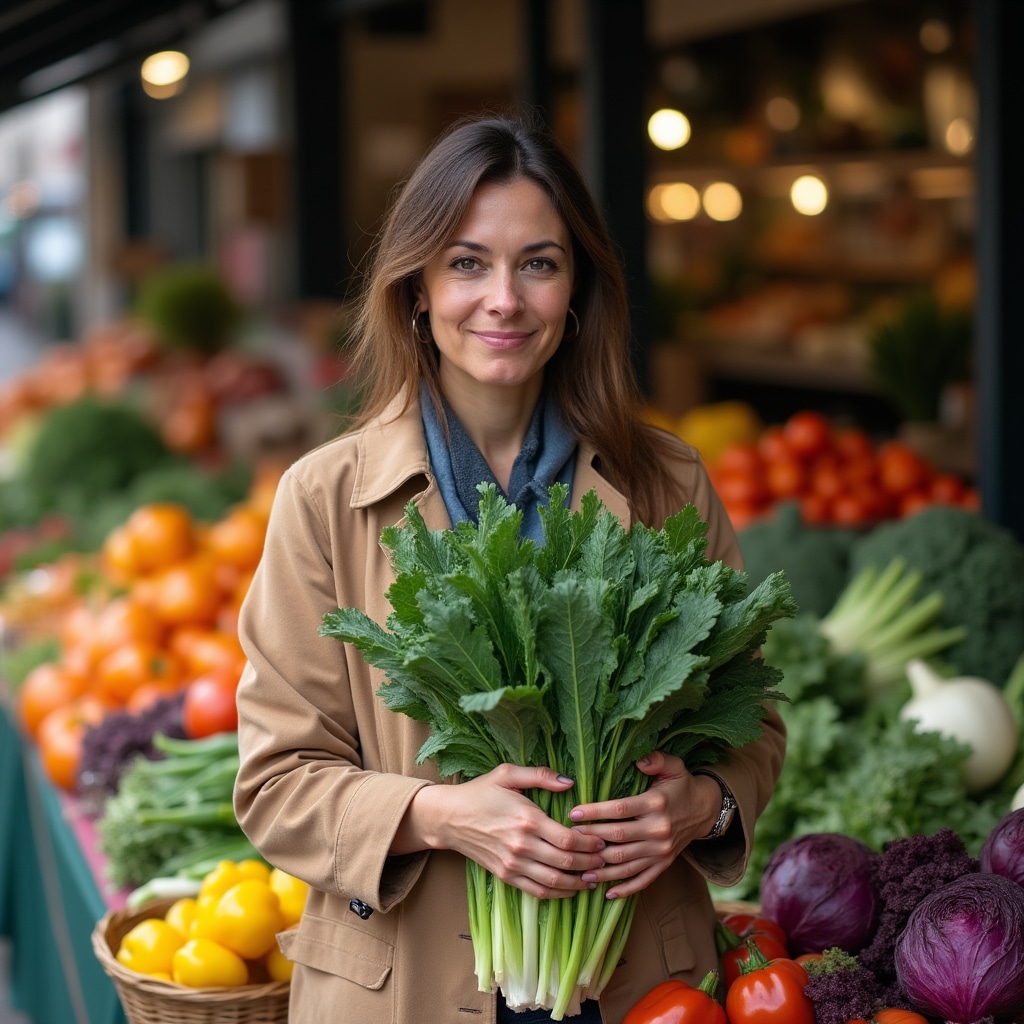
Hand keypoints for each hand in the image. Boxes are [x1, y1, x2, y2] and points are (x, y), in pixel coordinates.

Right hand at [400, 763, 606, 898]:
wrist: (448, 818)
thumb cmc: (480, 792)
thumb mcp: (507, 773)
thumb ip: (540, 775)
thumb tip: (570, 782)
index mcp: (527, 819)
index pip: (568, 839)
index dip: (590, 843)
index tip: (602, 841)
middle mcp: (522, 845)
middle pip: (566, 862)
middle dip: (590, 864)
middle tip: (604, 860)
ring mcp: (513, 864)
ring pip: (554, 881)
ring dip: (578, 883)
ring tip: (594, 879)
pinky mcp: (505, 876)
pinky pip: (536, 891)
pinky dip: (557, 894)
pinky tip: (569, 889)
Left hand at [565, 751, 721, 898]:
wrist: (704, 809)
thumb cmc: (681, 785)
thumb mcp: (672, 766)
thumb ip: (656, 759)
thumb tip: (639, 760)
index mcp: (656, 804)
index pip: (619, 809)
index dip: (595, 812)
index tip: (573, 813)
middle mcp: (658, 830)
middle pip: (618, 838)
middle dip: (591, 839)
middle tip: (568, 838)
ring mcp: (661, 851)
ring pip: (626, 863)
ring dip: (602, 869)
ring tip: (580, 870)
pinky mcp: (664, 864)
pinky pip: (643, 880)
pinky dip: (625, 889)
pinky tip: (607, 893)